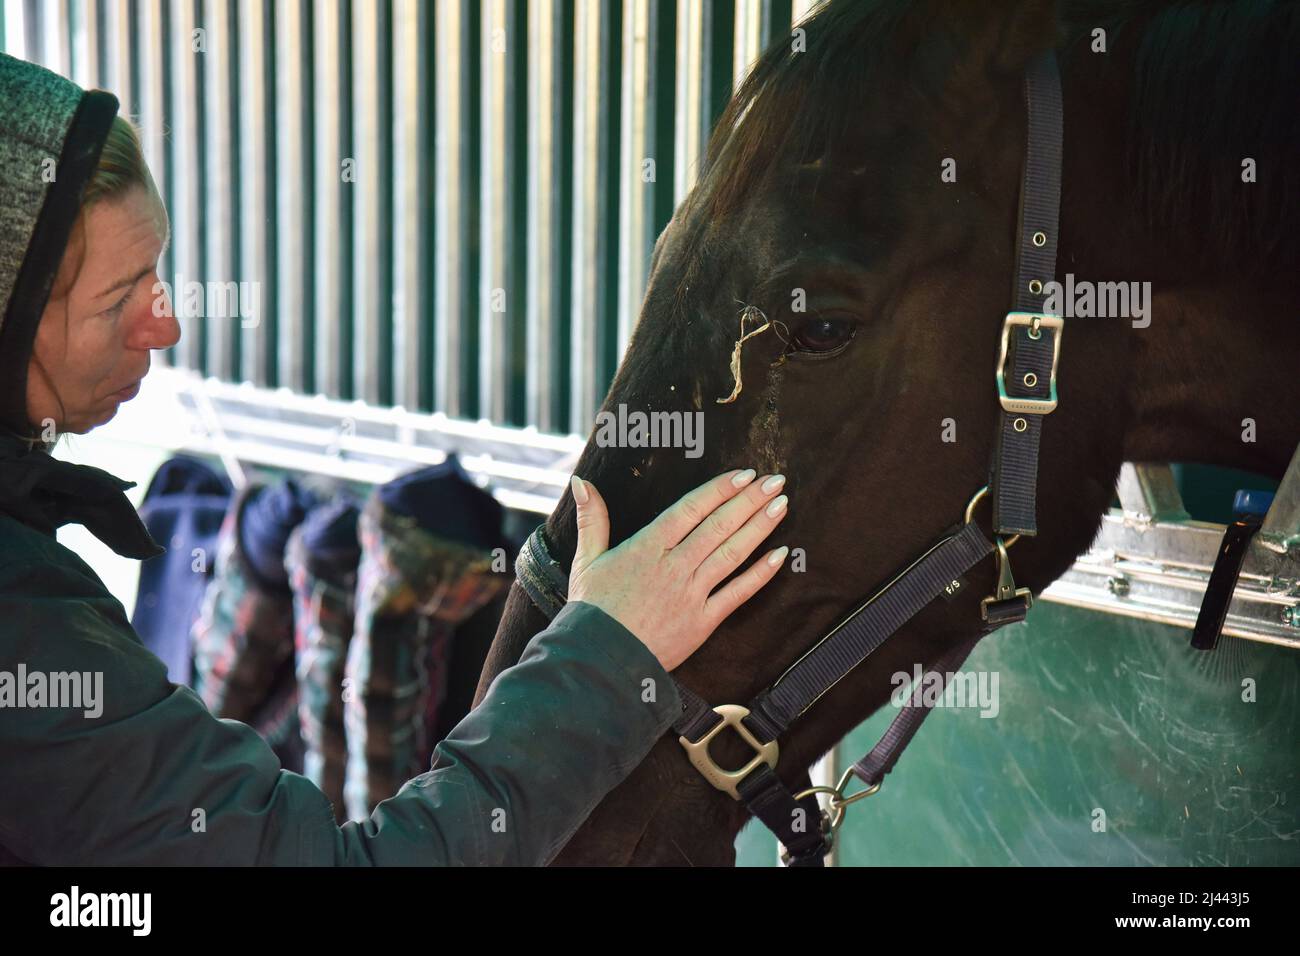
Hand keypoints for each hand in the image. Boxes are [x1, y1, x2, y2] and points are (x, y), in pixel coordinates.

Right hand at [567, 469, 788, 671]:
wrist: (599, 661)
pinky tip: (779, 555)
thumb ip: (591, 519)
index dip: (720, 489)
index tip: (744, 474)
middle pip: (718, 526)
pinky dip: (760, 574)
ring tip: (781, 506)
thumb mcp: (586, 560)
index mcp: (647, 547)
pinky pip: (736, 594)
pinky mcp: (702, 622)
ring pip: (732, 554)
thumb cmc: (591, 610)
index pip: (691, 509)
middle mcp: (673, 566)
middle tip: (776, 481)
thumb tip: (581, 482)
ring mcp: (691, 594)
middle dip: (750, 500)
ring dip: (759, 528)